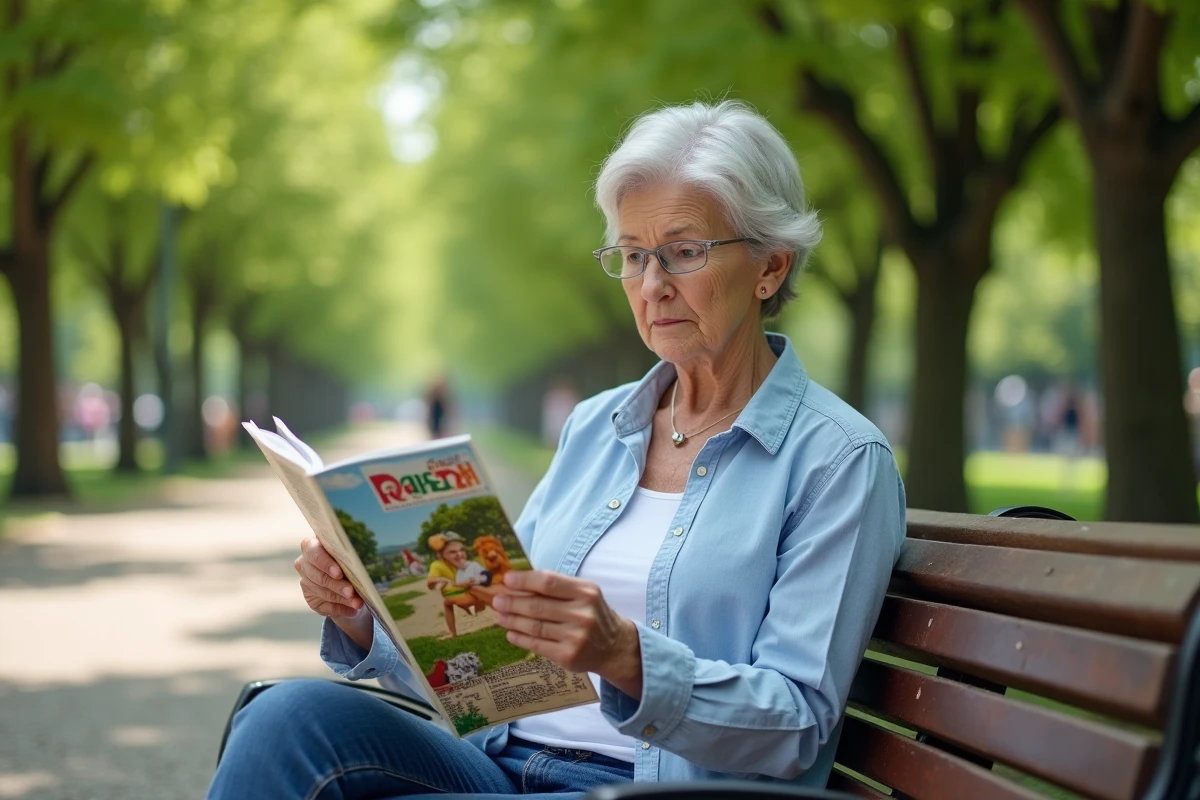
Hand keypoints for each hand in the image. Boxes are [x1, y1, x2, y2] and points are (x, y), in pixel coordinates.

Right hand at [295, 537, 371, 649]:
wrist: (349, 580)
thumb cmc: (350, 561)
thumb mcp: (351, 556)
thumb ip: (351, 558)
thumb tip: (364, 568)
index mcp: (313, 545)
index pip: (312, 550)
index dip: (324, 563)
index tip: (339, 573)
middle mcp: (305, 563)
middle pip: (318, 575)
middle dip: (337, 585)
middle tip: (351, 592)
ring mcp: (306, 582)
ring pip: (323, 591)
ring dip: (342, 599)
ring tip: (358, 602)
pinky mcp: (310, 599)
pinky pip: (325, 606)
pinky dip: (341, 609)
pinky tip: (353, 610)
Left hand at [494, 570, 641, 697]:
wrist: (614, 647)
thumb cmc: (592, 613)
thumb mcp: (583, 594)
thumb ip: (556, 587)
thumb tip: (516, 584)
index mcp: (586, 592)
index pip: (549, 582)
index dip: (524, 580)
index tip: (507, 580)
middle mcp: (582, 614)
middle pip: (538, 606)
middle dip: (512, 602)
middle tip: (497, 600)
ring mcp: (575, 637)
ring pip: (534, 626)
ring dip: (512, 620)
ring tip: (500, 616)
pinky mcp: (568, 656)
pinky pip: (537, 645)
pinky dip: (520, 638)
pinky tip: (511, 633)